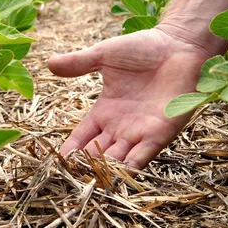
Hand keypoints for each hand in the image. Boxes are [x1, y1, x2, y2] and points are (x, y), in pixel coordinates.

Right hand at [48, 27, 210, 170]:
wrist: (178, 44)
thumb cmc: (143, 47)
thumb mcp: (104, 55)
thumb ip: (78, 63)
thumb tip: (49, 63)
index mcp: (105, 111)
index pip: (82, 137)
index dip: (70, 150)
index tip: (55, 162)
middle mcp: (121, 126)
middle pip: (98, 154)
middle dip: (85, 166)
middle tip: (70, 179)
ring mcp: (140, 131)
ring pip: (118, 159)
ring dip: (106, 171)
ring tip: (90, 183)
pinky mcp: (161, 132)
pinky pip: (143, 155)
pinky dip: (131, 167)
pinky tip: (119, 176)